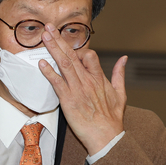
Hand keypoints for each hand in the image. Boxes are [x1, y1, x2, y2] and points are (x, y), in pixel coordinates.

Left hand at [39, 26, 126, 155]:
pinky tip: (41, 63)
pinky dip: (49, 72)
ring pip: (63, 64)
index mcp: (99, 78)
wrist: (107, 136)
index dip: (78, 49)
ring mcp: (77, 89)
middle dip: (59, 40)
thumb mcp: (121, 94)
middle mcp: (87, 81)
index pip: (89, 55)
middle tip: (49, 28)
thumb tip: (124, 59)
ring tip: (44, 37)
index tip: (69, 47)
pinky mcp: (69, 100)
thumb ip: (120, 74)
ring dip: (53, 49)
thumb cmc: (112, 119)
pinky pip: (57, 83)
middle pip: (72, 55)